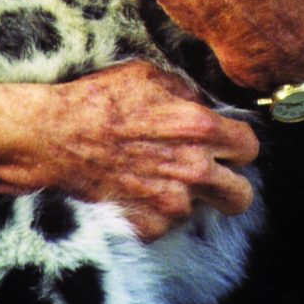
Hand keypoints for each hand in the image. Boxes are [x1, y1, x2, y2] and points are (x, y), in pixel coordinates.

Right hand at [0, 61, 257, 241]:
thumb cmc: (99, 101)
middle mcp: (193, 171)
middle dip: (231, 184)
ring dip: (187, 196)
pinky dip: (155, 210)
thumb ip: (187, 94)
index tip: (224, 146)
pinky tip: (134, 188)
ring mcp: (171, 204)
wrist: (53, 137)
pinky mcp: (147, 227)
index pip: (249, 148)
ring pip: (200, 210)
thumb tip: (204, 105)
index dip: (237, 145)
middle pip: (241, 196)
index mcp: (200, 129)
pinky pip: (166, 223)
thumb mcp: (149, 76)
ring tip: (155, 175)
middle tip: (210, 174)